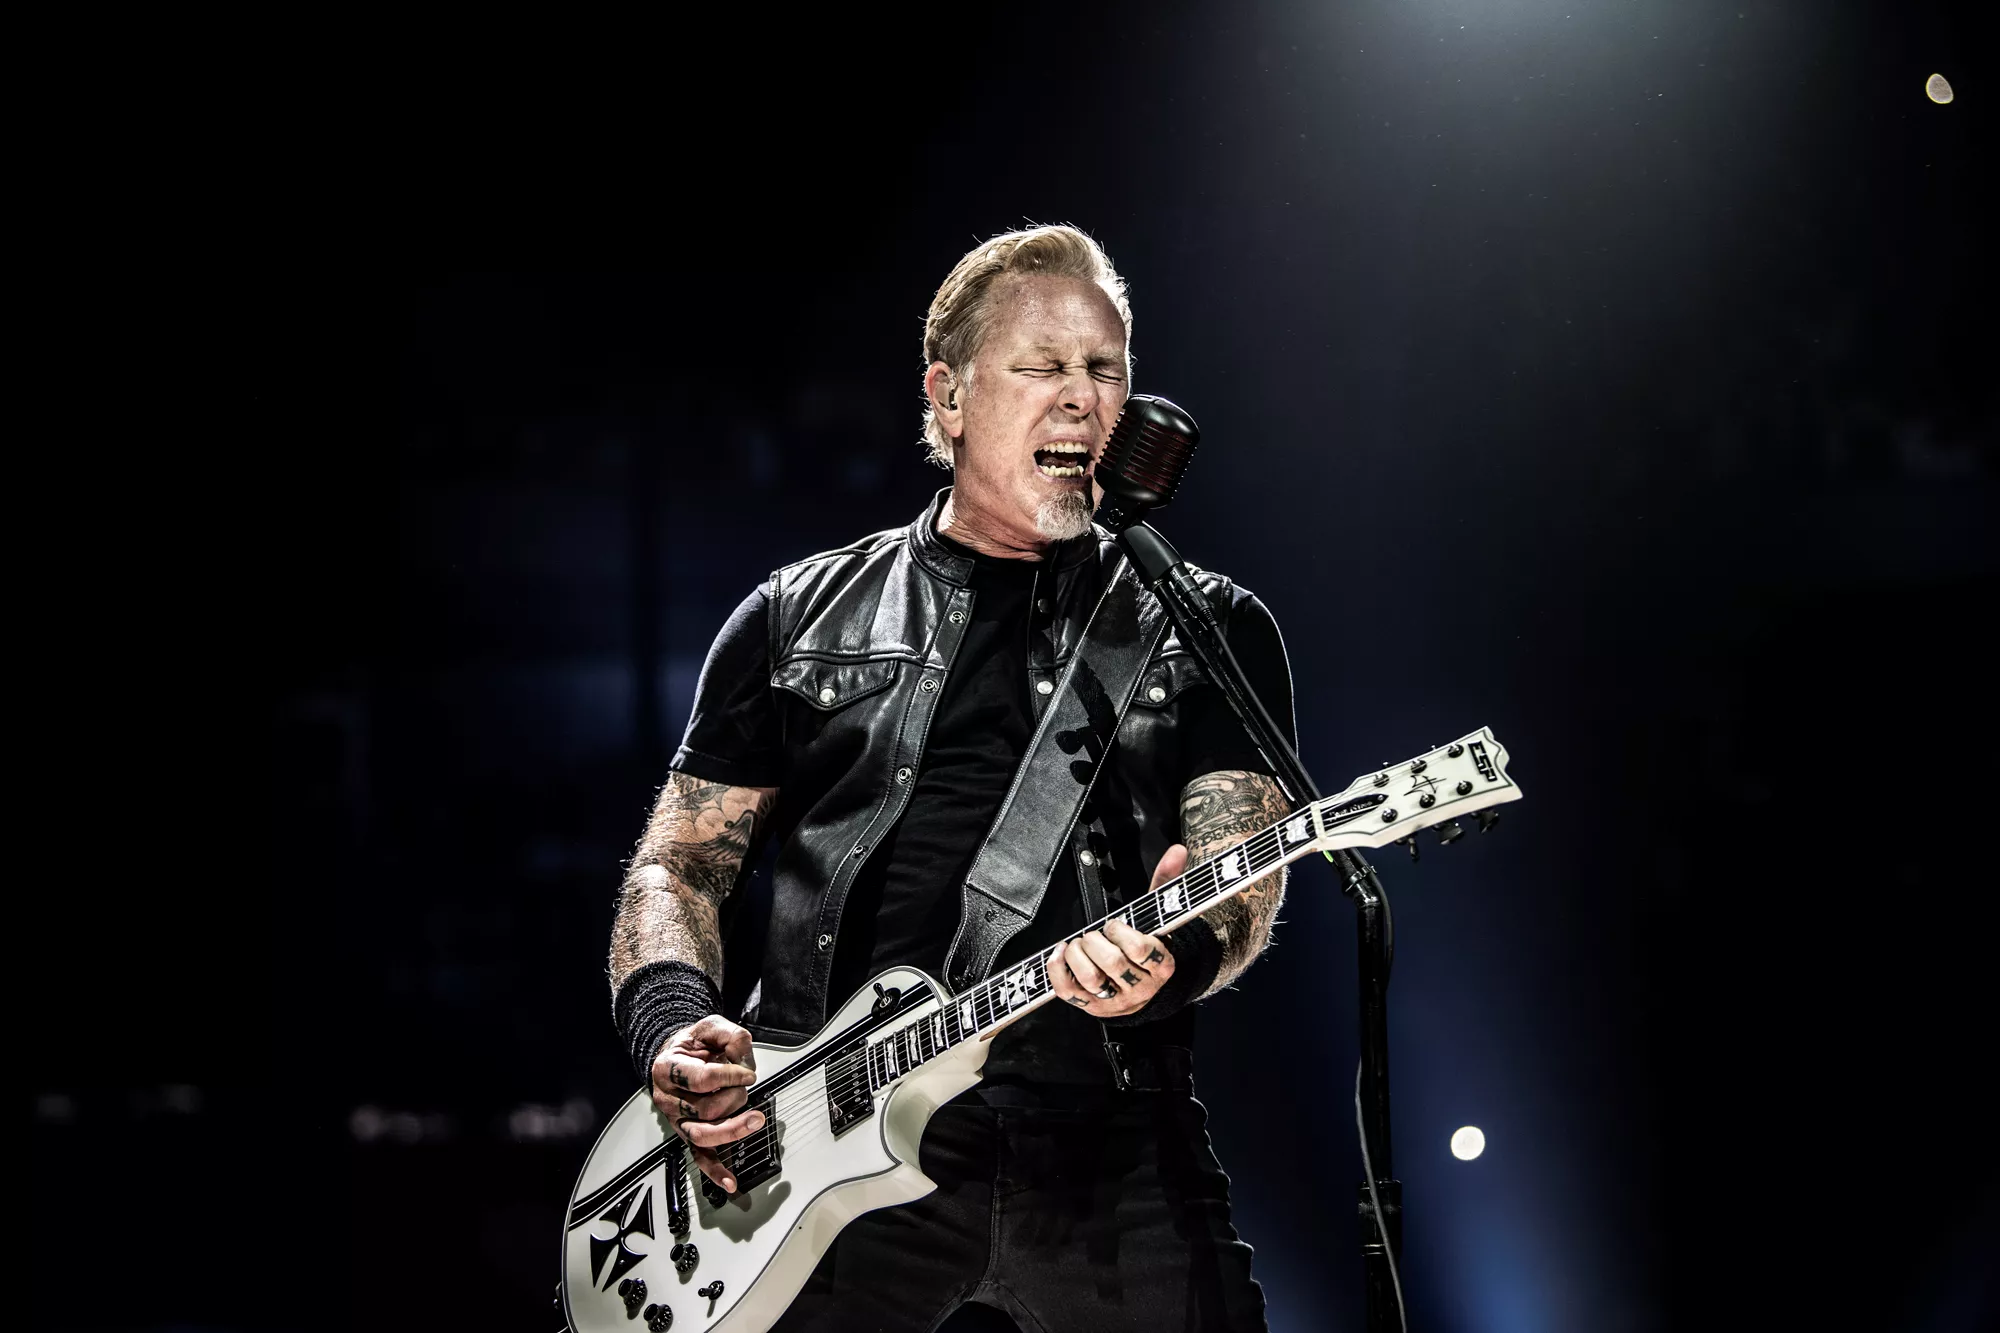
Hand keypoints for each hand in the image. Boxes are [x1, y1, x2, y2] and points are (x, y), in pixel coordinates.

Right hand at [650, 1014, 761, 1192]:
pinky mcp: (688, 1133)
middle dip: (734, 1097)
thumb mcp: (711, 1027)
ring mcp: (677, 1119)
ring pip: (703, 1135)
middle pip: (706, 1109)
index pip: (703, 1080)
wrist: (676, 1054)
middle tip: (746, 1086)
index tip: (748, 1073)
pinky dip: (715, 1171)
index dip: (731, 1076)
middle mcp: (668, 1098)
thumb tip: (744, 1059)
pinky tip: (730, 1181)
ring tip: (755, 1120)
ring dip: (732, 1130)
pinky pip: (699, 1157)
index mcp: (669, 1069)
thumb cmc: (693, 1044)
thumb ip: (731, 1036)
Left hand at [1045, 844, 1188, 1018]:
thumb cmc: (1147, 948)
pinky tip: (1059, 953)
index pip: (1142, 950)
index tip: (1113, 924)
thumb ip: (1166, 884)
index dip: (1122, 932)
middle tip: (1094, 933)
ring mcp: (1116, 1000)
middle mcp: (1141, 987)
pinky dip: (1057, 970)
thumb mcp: (1158, 918)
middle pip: (1113, 963)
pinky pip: (1068, 992)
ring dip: (1077, 955)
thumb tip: (1177, 851)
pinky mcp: (1092, 1006)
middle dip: (1096, 941)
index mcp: (1162, 966)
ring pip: (1091, 979)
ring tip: (1078, 944)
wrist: (1145, 990)